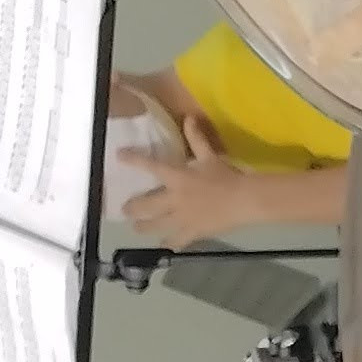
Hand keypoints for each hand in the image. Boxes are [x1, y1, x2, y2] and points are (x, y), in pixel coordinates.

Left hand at [117, 109, 271, 245]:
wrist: (243, 200)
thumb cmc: (226, 176)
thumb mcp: (210, 156)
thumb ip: (197, 138)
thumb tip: (189, 117)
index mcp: (177, 178)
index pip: (151, 166)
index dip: (133, 160)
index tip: (118, 156)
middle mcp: (174, 200)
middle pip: (145, 205)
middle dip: (132, 208)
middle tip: (124, 210)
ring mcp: (181, 219)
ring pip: (155, 226)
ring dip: (144, 227)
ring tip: (138, 228)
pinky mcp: (192, 233)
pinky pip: (176, 241)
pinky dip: (171, 243)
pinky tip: (167, 244)